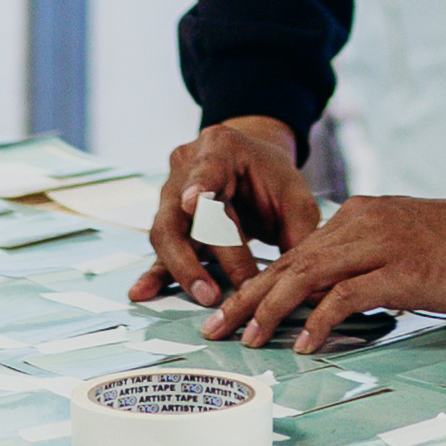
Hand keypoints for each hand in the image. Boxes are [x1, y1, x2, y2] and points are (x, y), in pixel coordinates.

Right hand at [136, 116, 324, 310]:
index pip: (208, 168)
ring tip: (206, 297)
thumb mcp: (294, 194)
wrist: (250, 165)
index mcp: (220, 148)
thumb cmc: (271, 177)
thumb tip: (302, 280)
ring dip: (185, 270)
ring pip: (166, 234)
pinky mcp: (170, 223)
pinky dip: (155, 274)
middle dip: (198, 254)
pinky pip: (160, 250)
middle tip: (215, 290)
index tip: (194, 201)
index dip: (200, 185)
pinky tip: (143, 292)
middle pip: (181, 212)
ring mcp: (171, 195)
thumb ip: (298, 231)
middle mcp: (186, 168)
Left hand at [214, 179, 445, 354]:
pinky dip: (318, 321)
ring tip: (245, 340)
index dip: (258, 282)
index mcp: (360, 215)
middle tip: (214, 328)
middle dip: (246, 297)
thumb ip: (373, 261)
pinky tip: (301, 344)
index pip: (296, 251)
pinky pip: (346, 296)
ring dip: (269, 310)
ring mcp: (380, 245)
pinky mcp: (401, 271)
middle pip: (288, 262)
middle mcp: (362, 223)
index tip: (232, 309)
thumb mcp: (409, 245)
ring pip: (306, 275)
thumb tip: (341, 296)